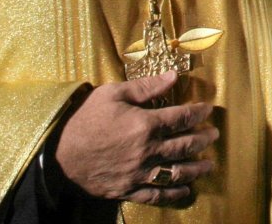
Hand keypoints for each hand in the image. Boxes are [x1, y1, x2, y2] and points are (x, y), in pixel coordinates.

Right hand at [54, 72, 216, 203]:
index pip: (182, 117)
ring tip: (209, 164)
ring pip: (176, 172)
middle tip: (214, 135)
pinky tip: (186, 190)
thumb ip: (146, 87)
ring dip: (196, 168)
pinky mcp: (128, 189)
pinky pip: (157, 195)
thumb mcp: (113, 94)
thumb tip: (174, 76)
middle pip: (185, 145)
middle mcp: (147, 151)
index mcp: (145, 124)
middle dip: (203, 139)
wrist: (57, 154)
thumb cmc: (84, 119)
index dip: (199, 112)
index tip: (208, 109)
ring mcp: (138, 173)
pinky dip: (174, 194)